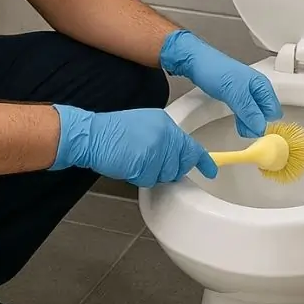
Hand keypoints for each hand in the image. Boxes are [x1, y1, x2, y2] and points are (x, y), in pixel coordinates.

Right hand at [49, 104, 217, 187]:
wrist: (91, 134)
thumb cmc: (112, 132)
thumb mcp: (144, 126)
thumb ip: (163, 139)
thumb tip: (176, 157)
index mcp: (165, 123)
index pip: (190, 145)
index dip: (202, 160)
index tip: (212, 170)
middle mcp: (165, 134)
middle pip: (179, 164)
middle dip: (168, 170)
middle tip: (146, 160)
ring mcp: (156, 148)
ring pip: (165, 175)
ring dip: (150, 173)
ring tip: (133, 158)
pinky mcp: (145, 162)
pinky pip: (149, 179)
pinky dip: (138, 176)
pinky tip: (128, 163)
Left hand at [160, 29, 281, 137]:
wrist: (194, 62)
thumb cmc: (213, 69)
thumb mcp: (233, 92)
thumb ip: (248, 110)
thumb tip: (260, 127)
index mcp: (262, 85)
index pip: (274, 112)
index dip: (265, 123)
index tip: (254, 129)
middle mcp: (257, 89)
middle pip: (266, 115)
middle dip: (257, 124)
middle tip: (245, 128)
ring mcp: (246, 93)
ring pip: (255, 115)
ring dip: (249, 123)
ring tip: (240, 127)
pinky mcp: (236, 96)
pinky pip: (245, 112)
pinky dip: (242, 119)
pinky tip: (236, 121)